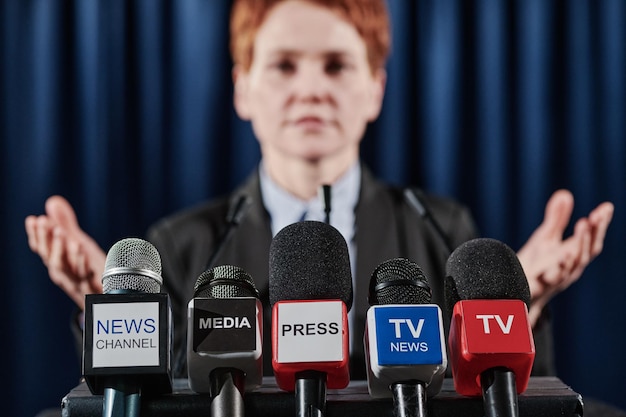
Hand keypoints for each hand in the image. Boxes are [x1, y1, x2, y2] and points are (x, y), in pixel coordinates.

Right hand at [25, 196, 105, 309]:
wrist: (108, 295)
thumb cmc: (90, 267)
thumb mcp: (77, 243)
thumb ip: (65, 224)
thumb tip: (53, 201)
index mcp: (57, 262)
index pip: (41, 249)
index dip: (35, 235)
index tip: (33, 219)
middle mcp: (63, 273)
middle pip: (49, 257)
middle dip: (46, 239)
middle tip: (45, 221)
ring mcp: (77, 282)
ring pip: (64, 268)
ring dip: (61, 250)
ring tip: (63, 232)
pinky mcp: (93, 287)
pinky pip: (86, 278)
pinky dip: (82, 264)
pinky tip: (83, 250)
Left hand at [517, 189, 613, 325]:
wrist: (517, 291)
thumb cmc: (536, 264)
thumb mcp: (546, 238)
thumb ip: (556, 218)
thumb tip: (565, 194)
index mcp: (573, 255)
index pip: (592, 239)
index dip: (600, 224)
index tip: (606, 207)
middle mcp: (569, 268)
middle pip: (586, 251)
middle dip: (591, 234)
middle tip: (593, 217)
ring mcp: (556, 277)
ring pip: (572, 264)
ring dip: (578, 247)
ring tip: (581, 228)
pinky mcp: (539, 285)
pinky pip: (549, 279)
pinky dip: (557, 268)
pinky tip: (561, 257)